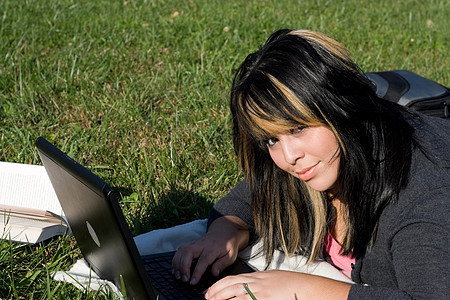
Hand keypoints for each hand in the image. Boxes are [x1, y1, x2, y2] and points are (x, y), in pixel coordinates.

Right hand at [171, 216, 248, 284]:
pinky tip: (175, 269)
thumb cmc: (227, 245)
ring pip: (182, 251)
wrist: (224, 232)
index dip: (197, 272)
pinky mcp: (190, 244)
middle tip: (184, 279)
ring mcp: (194, 243)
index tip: (192, 282)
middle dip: (183, 267)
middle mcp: (201, 245)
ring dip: (177, 263)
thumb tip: (214, 273)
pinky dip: (175, 260)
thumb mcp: (230, 255)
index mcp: (212, 248)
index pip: (203, 261)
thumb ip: (222, 264)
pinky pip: (180, 250)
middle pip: (188, 252)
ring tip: (178, 276)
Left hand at [204, 270, 351, 299]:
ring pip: (235, 295)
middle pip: (230, 286)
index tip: (210, 291)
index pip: (232, 279)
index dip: (219, 285)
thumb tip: (245, 288)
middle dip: (216, 292)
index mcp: (257, 277)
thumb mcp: (271, 279)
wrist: (306, 287)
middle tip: (206, 298)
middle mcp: (256, 284)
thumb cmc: (290, 284)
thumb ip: (257, 283)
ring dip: (222, 299)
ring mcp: (260, 294)